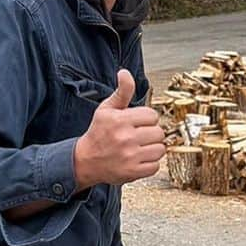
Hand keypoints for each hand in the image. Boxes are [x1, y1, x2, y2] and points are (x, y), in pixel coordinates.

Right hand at [74, 69, 164, 187]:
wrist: (85, 160)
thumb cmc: (98, 133)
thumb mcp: (107, 109)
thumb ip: (122, 91)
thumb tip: (125, 73)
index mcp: (120, 120)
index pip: (152, 115)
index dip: (147, 119)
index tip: (138, 123)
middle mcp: (125, 138)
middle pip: (159, 132)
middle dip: (151, 133)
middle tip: (139, 136)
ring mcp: (130, 156)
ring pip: (160, 149)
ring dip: (152, 149)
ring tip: (140, 147)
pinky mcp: (133, 172)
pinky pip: (156, 166)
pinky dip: (150, 163)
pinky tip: (138, 159)